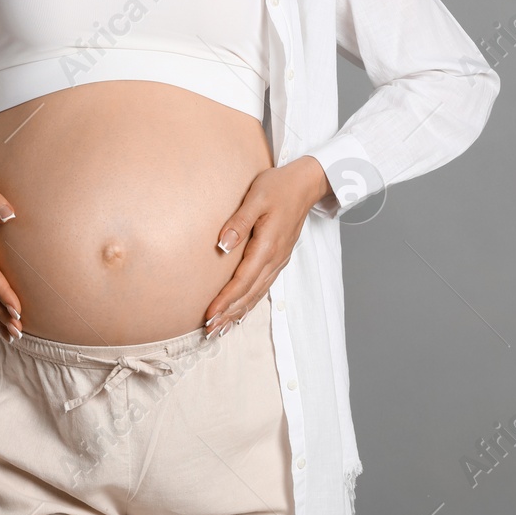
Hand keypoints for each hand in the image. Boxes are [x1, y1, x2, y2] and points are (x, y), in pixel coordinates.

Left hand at [202, 156, 332, 336]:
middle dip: (229, 314)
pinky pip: (264, 286)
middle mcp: (275, 258)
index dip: (226, 300)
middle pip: (250, 293)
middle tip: (209, 331)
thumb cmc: (279, 186)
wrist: (306, 183)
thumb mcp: (256, 198)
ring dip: (239, 312)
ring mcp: (279, 260)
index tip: (209, 314)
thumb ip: (239, 223)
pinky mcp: (279, 258)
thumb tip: (222, 245)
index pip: (243, 280)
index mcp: (268, 245)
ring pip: (257, 293)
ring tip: (220, 327)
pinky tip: (241, 309)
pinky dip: (250, 301)